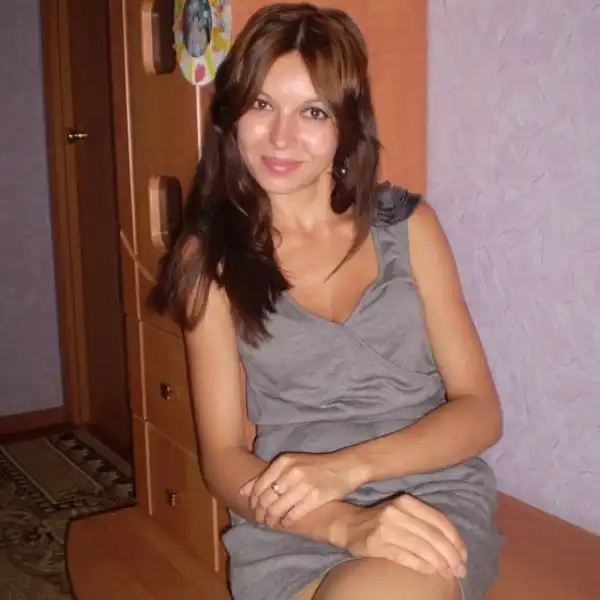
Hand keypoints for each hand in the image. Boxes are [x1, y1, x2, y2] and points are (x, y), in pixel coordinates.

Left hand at [240, 452, 364, 527]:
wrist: (346, 466)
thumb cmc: (316, 466)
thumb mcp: (291, 464)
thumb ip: (267, 476)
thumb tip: (242, 491)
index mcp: (284, 461)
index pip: (259, 486)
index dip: (253, 502)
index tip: (253, 510)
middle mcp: (292, 471)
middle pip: (266, 499)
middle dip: (260, 513)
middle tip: (261, 521)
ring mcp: (304, 484)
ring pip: (278, 509)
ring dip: (272, 520)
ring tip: (271, 524)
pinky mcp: (316, 497)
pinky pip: (294, 514)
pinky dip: (287, 522)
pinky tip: (286, 523)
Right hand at [338, 494, 467, 579]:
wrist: (349, 524)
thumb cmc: (382, 520)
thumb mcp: (403, 512)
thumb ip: (424, 522)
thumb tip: (453, 545)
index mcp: (407, 501)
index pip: (439, 520)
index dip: (455, 539)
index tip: (464, 555)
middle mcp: (398, 511)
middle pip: (433, 535)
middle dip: (451, 555)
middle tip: (460, 570)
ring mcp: (386, 527)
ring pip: (422, 547)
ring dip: (439, 563)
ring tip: (448, 573)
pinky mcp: (377, 543)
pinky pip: (406, 557)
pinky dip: (422, 565)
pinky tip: (430, 571)